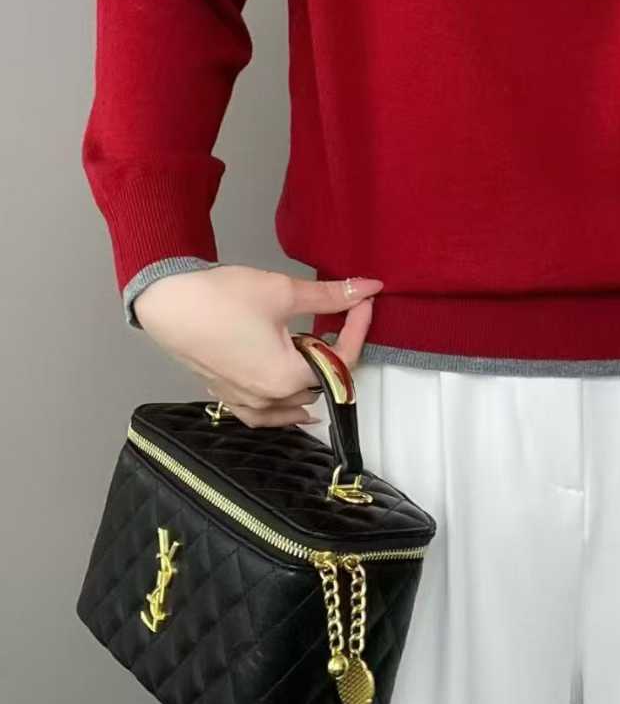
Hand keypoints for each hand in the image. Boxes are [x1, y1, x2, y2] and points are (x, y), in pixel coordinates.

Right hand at [133, 265, 384, 428]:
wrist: (167, 302)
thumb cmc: (221, 298)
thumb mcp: (283, 292)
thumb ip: (329, 296)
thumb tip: (368, 288)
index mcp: (287, 377)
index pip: (341, 360)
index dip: (357, 328)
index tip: (362, 301)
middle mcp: (268, 398)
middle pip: (320, 383)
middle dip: (335, 352)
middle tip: (340, 318)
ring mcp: (245, 401)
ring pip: (295, 402)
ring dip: (312, 379)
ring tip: (317, 348)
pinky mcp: (227, 395)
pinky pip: (265, 414)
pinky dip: (284, 409)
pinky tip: (294, 405)